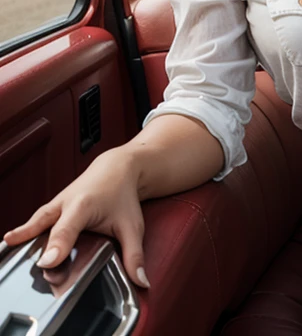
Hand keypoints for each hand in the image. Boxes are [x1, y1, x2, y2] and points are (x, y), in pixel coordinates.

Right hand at [2, 146, 149, 288]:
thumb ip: (134, 255)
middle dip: (34, 241)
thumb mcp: (133, 226)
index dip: (57, 246)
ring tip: (10, 247)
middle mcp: (65, 203)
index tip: (48, 262)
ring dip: (24, 234)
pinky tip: (14, 243)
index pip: (67, 230)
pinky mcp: (53, 207)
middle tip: (28, 263)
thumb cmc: (123, 195)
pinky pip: (37, 220)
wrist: (118, 167)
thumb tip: (141, 281)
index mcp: (84, 206)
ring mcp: (57, 204)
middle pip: (45, 224)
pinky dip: (26, 231)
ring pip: (37, 221)